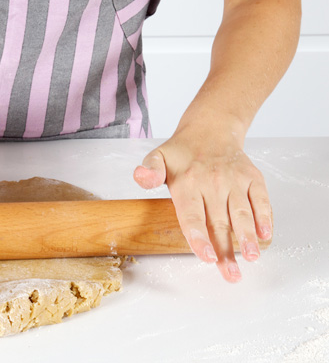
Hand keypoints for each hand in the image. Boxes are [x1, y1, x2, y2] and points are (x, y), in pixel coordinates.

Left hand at [133, 128, 272, 282]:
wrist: (211, 129)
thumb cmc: (182, 153)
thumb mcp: (158, 157)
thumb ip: (149, 170)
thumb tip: (140, 177)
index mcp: (188, 183)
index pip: (192, 215)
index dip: (199, 238)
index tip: (207, 257)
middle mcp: (213, 183)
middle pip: (219, 223)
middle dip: (225, 251)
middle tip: (230, 275)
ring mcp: (234, 181)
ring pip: (242, 214)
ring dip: (247, 238)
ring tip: (251, 259)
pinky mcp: (252, 178)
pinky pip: (260, 199)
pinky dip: (265, 217)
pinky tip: (265, 235)